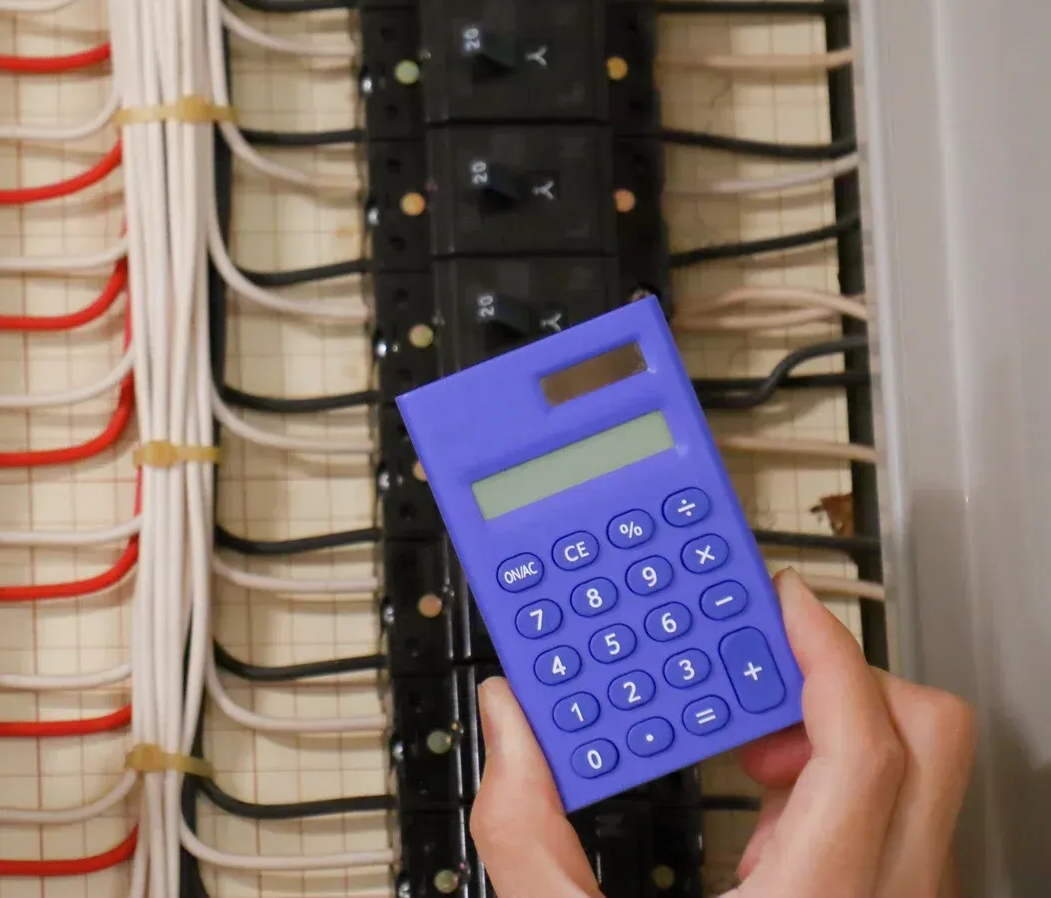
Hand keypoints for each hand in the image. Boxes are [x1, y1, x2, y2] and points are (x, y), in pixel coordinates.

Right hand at [472, 568, 974, 897]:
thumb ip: (527, 831)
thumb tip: (510, 728)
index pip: (866, 740)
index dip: (826, 653)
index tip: (779, 602)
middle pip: (924, 741)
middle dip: (843, 680)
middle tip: (758, 667)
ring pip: (921, 775)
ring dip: (838, 729)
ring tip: (749, 739)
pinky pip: (894, 816)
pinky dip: (836, 780)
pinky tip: (764, 802)